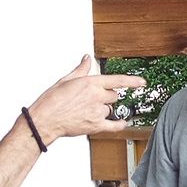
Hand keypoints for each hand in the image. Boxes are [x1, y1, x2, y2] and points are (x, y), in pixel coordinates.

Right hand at [27, 56, 145, 142]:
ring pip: (111, 109)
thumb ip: (80, 69)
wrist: (45, 119)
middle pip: (114, 95)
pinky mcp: (96, 126)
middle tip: (96, 98)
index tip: (142, 82)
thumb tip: (86, 59)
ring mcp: (97, 112)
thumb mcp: (66, 80)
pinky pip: (114, 126)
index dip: (132, 81)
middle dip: (108, 96)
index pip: (117, 80)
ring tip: (90, 110)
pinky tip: (122, 123)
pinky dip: (119, 125)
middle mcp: (97, 97)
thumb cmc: (51, 101)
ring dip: (105, 109)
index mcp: (91, 83)